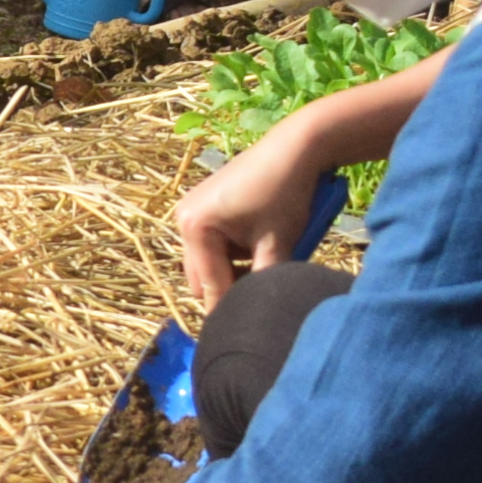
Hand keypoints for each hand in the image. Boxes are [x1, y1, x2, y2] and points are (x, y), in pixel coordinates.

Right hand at [173, 123, 321, 310]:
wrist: (297, 145)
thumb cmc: (286, 192)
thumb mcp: (276, 244)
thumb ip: (262, 283)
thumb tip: (258, 318)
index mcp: (194, 227)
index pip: (209, 284)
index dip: (227, 310)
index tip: (238, 336)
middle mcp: (183, 218)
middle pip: (202, 275)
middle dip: (229, 288)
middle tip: (260, 299)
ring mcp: (192, 209)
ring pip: (210, 261)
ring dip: (233, 270)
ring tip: (266, 267)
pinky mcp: (206, 203)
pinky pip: (215, 243)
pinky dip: (234, 253)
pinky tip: (260, 247)